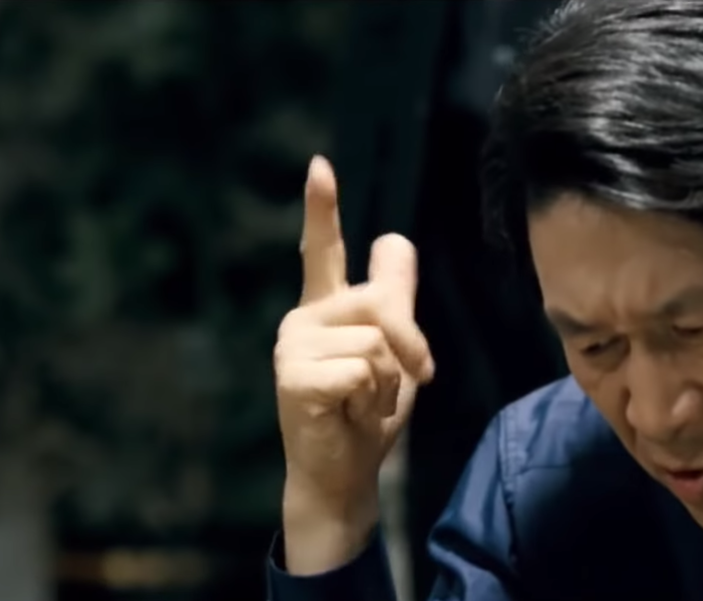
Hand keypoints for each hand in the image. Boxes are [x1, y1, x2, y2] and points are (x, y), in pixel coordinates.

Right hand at [273, 155, 434, 573]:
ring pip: (377, 340)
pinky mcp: (294, 374)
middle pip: (383, 302)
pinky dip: (371, 398)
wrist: (346, 474)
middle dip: (410, 346)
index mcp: (326, 308)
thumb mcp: (397, 353)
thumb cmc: (368, 415)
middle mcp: (303, 317)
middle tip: (397, 385)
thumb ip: (396, 301)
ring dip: (389, 381)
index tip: (319, 166)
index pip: (323, 250)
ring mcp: (292, 344)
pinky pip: (363, 368)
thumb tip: (394, 239)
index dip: (320, 208)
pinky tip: (347, 413)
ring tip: (363, 403)